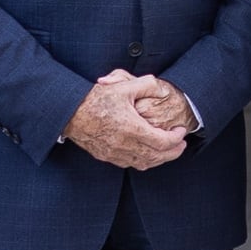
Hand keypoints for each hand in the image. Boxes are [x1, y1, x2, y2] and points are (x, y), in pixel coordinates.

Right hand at [67, 70, 193, 169]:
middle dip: (173, 152)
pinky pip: (129, 163)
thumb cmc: (95, 98)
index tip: (181, 131)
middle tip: (181, 145)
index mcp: (132, 128)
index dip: (176, 138)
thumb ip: (146, 85)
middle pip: (157, 156)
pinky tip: (147, 153)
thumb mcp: (123, 86)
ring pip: (144, 163)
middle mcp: (124, 144)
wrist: (69, 112)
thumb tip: (162, 89)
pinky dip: (143, 160)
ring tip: (168, 150)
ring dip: (159, 159)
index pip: (163, 142)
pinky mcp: (106, 156)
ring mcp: (114, 153)